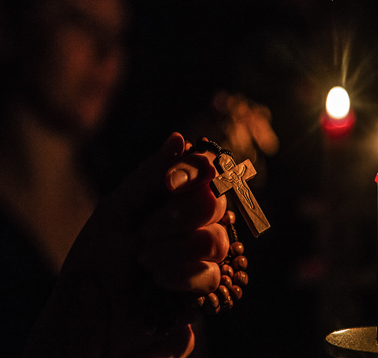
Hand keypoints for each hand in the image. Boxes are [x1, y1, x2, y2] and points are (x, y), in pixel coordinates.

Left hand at [24, 133, 228, 357]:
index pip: (205, 169)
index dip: (195, 171)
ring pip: (217, 239)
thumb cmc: (97, 254)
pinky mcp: (203, 282)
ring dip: (178, 249)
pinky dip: (183, 275)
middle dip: (180, 216)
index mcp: (172, 195)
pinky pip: (212, 273)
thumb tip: (180, 138)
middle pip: (216, 202)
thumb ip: (150, 175)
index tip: (169, 183)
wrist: (90, 309)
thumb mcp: (116, 209)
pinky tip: (159, 279)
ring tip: (146, 259)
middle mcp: (191, 218)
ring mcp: (200, 251)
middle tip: (146, 232)